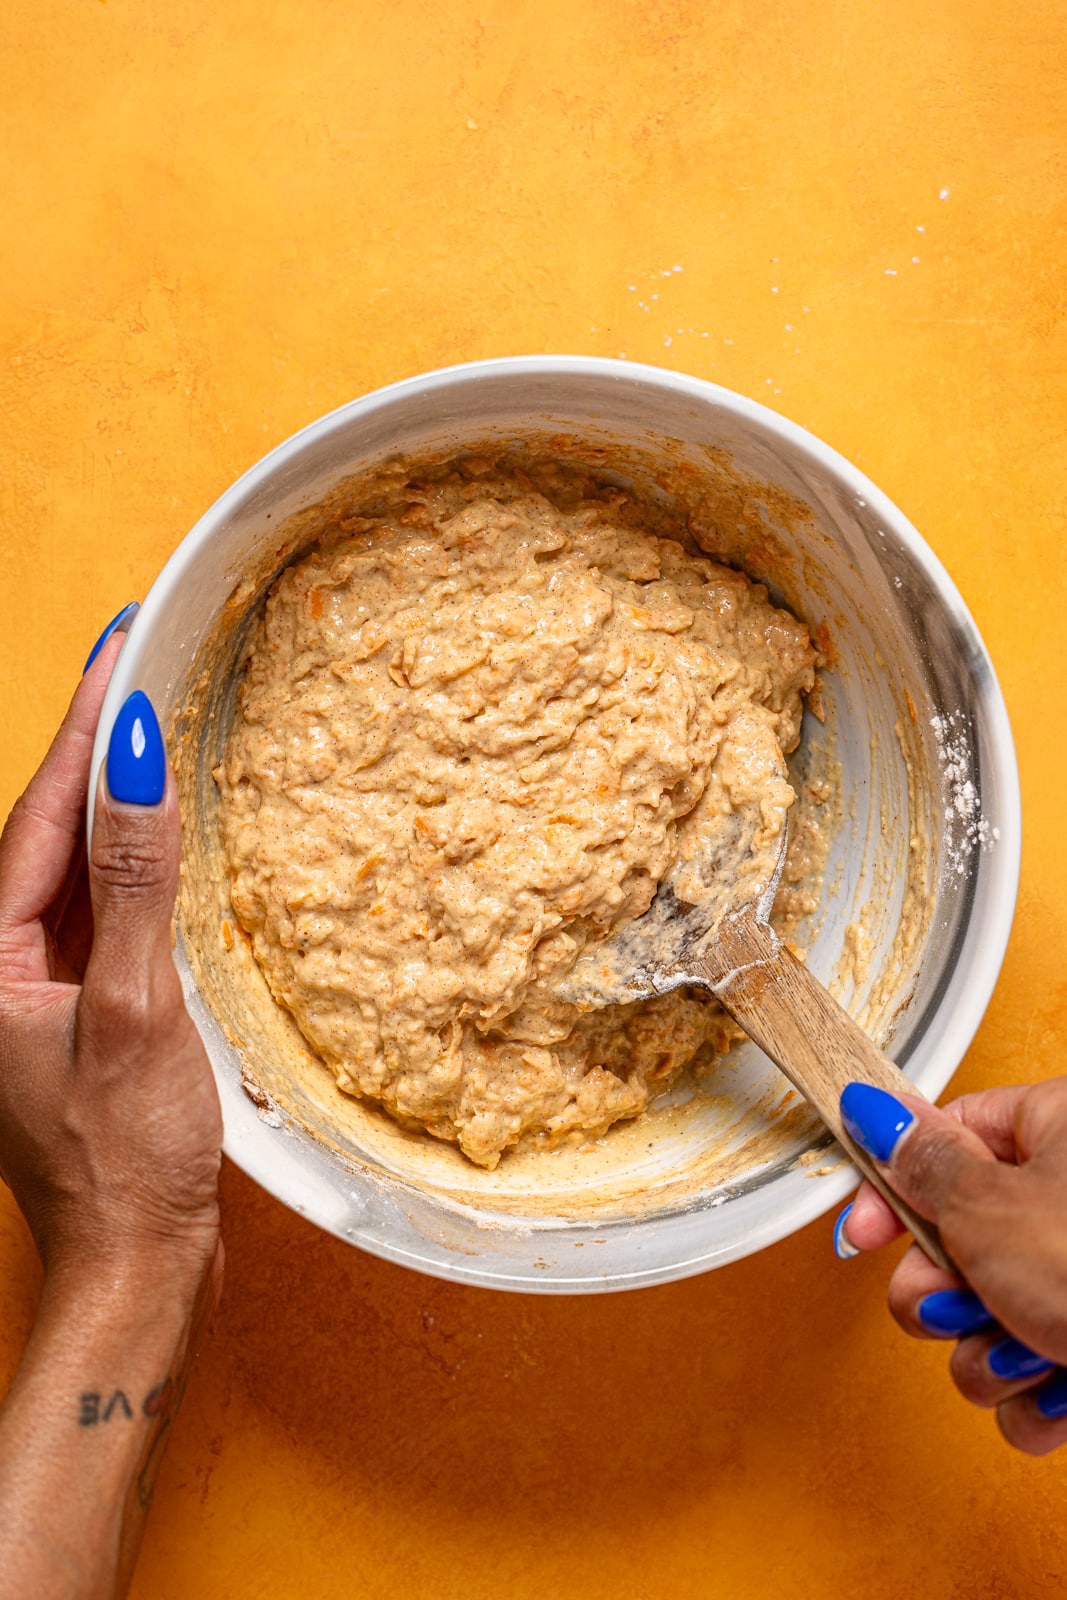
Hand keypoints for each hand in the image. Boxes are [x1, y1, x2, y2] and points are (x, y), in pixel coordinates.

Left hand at [0, 633, 222, 1290]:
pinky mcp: (77, 1009)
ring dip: (111, 797)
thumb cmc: (126, 1156)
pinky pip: (99, 911)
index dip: (82, 728)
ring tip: (150, 722)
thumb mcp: (136, 1009)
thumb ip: (133, 880)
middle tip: (134, 661)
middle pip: (45, 830)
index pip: (37, 815)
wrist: (135, 1265)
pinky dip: (131, 862)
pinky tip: (161, 829)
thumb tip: (135, 763)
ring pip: (72, 867)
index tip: (116, 649)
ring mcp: (34, 988)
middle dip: (91, 746)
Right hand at [836, 1078, 1066, 1454]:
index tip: (864, 1232)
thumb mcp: (990, 1208)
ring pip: (985, 1317)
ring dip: (987, 1350)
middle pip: (959, 1239)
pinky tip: (1062, 1388)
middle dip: (943, 1292)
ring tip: (1030, 1350)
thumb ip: (923, 1165)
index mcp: (1059, 1132)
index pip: (950, 1139)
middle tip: (954, 1300)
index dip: (895, 1189)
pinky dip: (1034, 1394)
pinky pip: (1026, 1376)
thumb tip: (878, 1113)